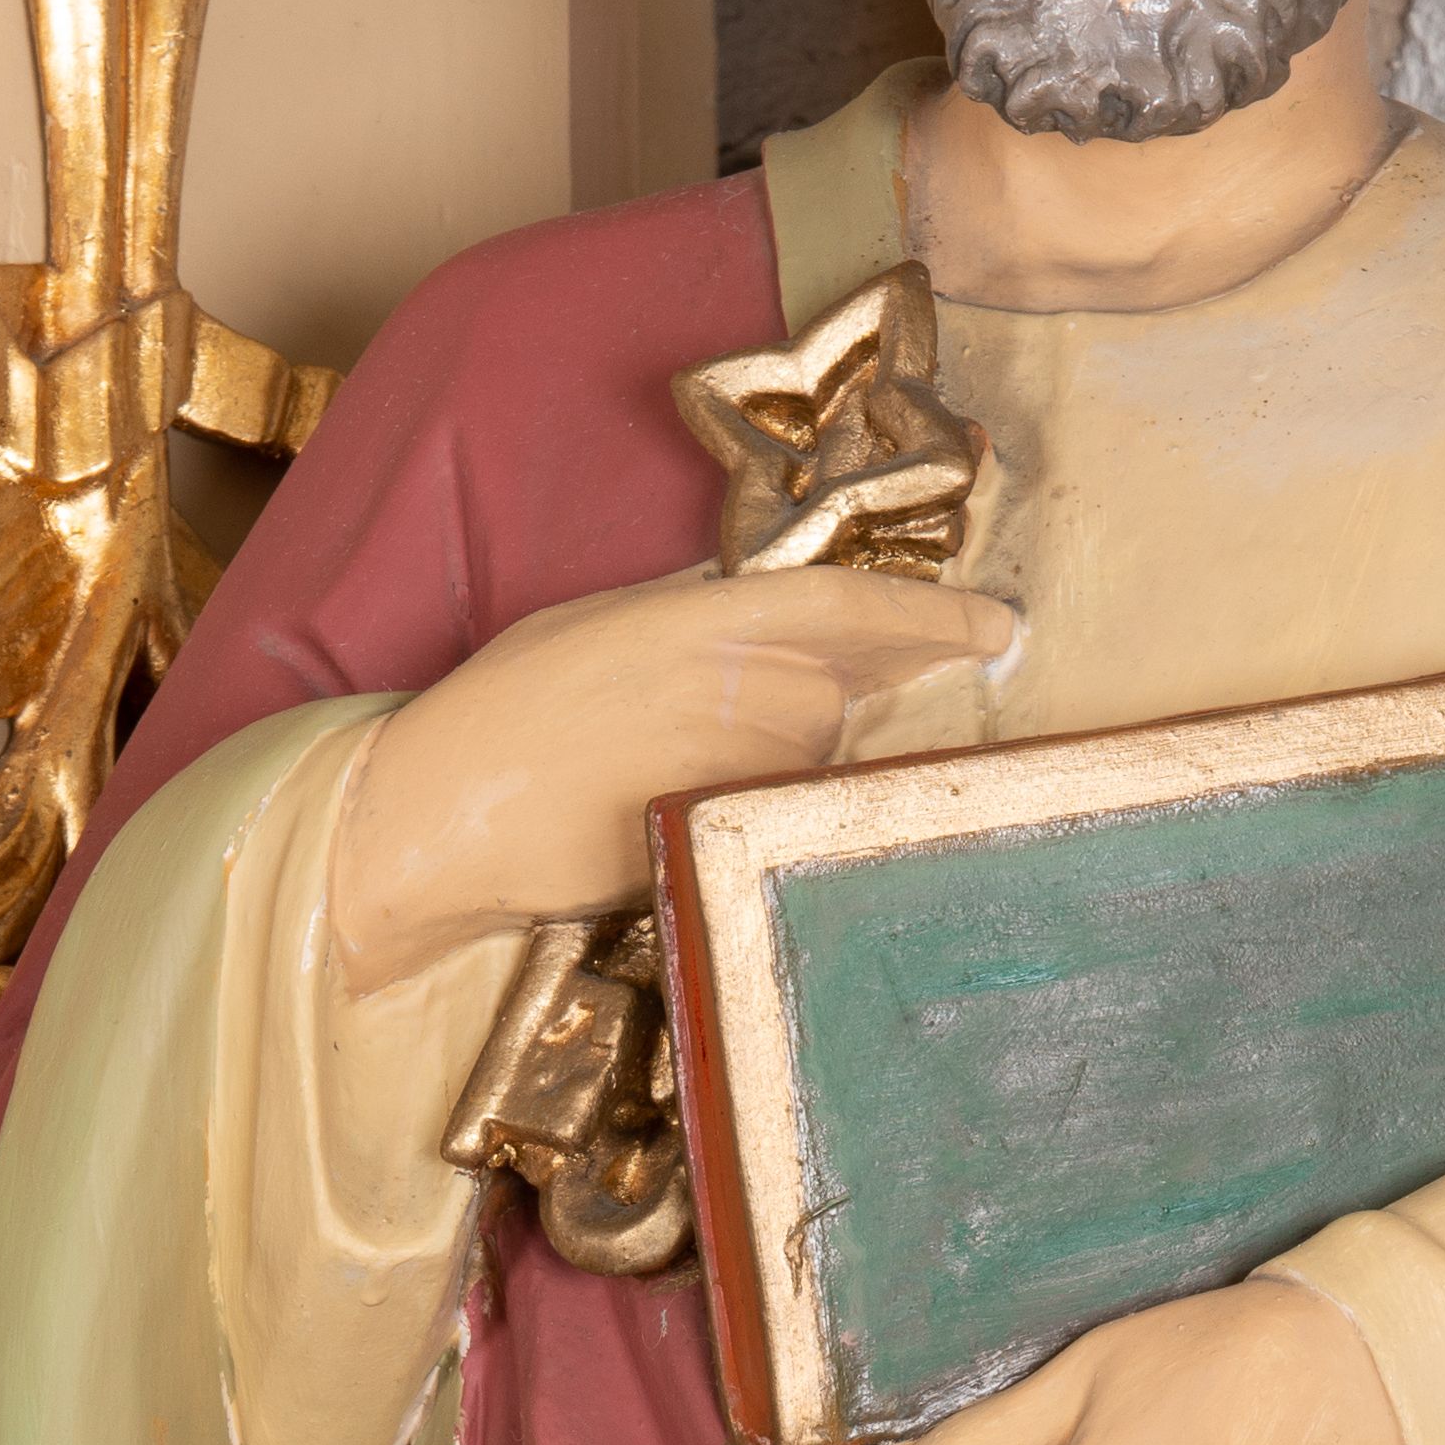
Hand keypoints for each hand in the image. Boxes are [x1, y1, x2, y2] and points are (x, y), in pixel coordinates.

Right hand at [331, 564, 1015, 985]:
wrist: (444, 808)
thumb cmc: (507, 711)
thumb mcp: (603, 627)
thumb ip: (696, 626)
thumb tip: (765, 633)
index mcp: (704, 616)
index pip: (852, 609)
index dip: (935, 618)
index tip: (1000, 629)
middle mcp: (736, 685)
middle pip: (838, 701)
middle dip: (819, 715)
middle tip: (765, 729)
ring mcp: (732, 767)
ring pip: (805, 767)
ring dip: (767, 772)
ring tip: (669, 771)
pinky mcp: (719, 834)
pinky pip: (767, 820)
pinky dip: (745, 815)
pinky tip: (672, 810)